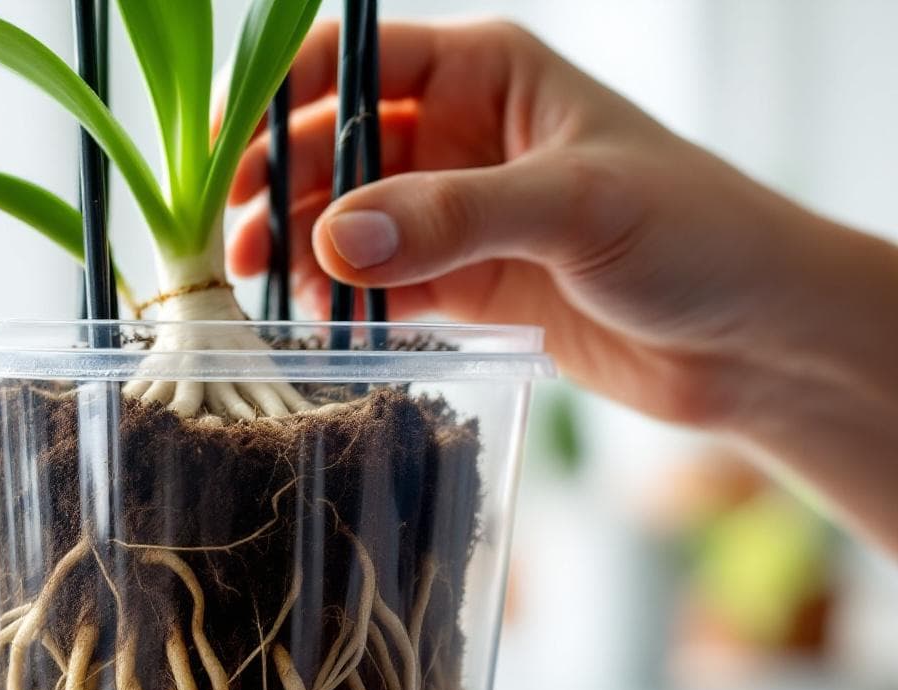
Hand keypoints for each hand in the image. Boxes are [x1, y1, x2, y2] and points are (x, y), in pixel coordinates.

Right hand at [226, 19, 897, 553]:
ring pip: (349, 220)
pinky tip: (325, 327)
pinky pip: (380, 285)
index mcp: (487, 72)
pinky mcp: (464, 282)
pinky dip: (347, 304)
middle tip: (243, 246)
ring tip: (278, 295)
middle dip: (284, 188)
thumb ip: (451, 218)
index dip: (283, 96)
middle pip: (336, 145)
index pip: (355, 60)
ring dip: (307, 252)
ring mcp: (458, 213)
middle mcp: (461, 134)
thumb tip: (333, 236)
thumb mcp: (575, 207)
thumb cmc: (697, 233)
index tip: (227, 153)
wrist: (754, 337)